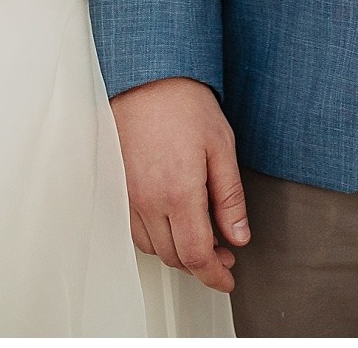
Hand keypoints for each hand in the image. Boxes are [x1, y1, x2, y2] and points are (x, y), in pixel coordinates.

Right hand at [110, 77, 248, 293]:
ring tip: (204, 237)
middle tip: (225, 254)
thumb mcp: (222, 147)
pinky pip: (136, 230)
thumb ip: (229, 198)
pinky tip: (175, 223)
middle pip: (174, 257)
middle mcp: (149, 201)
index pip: (196, 255)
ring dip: (178, 253)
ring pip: (153, 248)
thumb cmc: (185, 106)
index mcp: (179, 192)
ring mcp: (129, 196)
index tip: (228, 279)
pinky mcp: (118, 188)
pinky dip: (158, 238)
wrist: (145, 78)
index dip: (214, 275)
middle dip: (202, 264)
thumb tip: (239, 236)